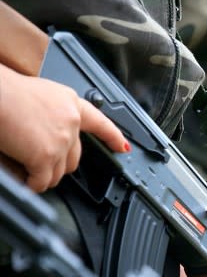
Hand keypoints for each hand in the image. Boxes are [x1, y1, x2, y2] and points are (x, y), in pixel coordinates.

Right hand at [0, 64, 127, 191]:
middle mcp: (71, 122)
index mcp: (69, 103)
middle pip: (75, 156)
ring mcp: (60, 140)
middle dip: (60, 163)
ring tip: (31, 173)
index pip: (100, 122)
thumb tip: (45, 131)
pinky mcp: (45, 156)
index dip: (113, 137)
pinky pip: (43, 180)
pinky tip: (27, 183)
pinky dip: (34, 185)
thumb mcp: (37, 95)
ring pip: (59, 171)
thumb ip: (51, 114)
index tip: (123, 147)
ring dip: (45, 176)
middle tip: (43, 164)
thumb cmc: (3, 91)